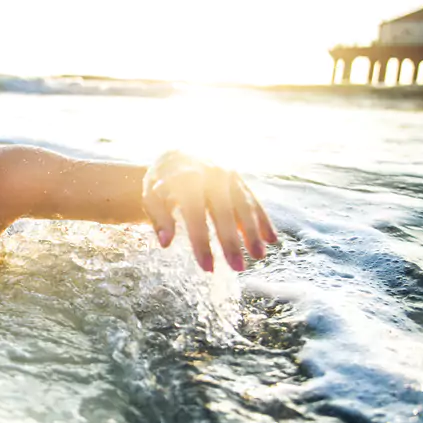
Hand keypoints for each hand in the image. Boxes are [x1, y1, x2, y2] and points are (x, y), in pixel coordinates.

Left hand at [142, 151, 277, 271]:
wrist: (178, 154)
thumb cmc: (162, 182)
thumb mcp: (151, 196)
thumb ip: (158, 218)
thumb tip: (166, 243)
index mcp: (185, 178)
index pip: (194, 215)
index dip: (201, 242)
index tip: (207, 267)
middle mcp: (210, 174)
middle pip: (223, 212)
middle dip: (231, 241)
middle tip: (238, 268)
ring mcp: (228, 175)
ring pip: (243, 205)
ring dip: (253, 231)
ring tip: (259, 256)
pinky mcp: (239, 179)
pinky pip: (254, 200)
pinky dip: (263, 219)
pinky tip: (271, 240)